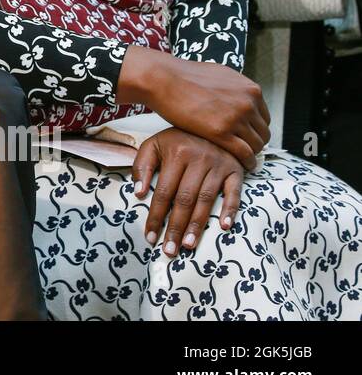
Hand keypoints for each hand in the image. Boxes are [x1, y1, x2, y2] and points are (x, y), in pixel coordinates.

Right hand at [117, 45, 269, 168]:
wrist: (163, 78)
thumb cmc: (183, 76)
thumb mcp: (219, 75)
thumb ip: (233, 88)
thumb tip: (236, 96)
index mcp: (250, 89)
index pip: (264, 117)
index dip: (255, 129)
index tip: (246, 136)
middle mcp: (248, 102)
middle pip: (263, 132)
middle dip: (254, 143)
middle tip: (243, 150)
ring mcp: (236, 117)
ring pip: (256, 145)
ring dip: (250, 154)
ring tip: (241, 160)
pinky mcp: (221, 132)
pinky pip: (244, 153)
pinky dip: (246, 162)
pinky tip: (240, 166)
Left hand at [132, 128, 243, 256]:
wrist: (210, 123)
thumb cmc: (177, 139)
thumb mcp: (154, 145)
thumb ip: (142, 166)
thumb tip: (139, 194)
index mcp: (176, 154)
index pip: (163, 192)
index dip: (156, 216)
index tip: (150, 237)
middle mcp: (199, 160)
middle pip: (185, 200)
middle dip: (176, 228)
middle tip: (170, 250)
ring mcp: (219, 165)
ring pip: (206, 200)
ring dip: (197, 225)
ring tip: (188, 246)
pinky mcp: (235, 171)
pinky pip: (234, 193)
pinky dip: (230, 210)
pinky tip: (224, 227)